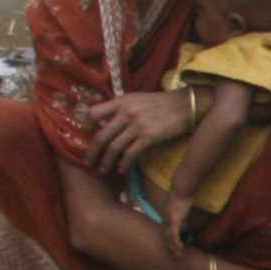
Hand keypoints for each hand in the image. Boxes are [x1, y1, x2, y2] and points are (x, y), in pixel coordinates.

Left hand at [79, 88, 196, 175]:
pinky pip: (130, 154)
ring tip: (103, 169)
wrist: (185, 106)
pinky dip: (123, 164)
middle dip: (92, 152)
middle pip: (101, 136)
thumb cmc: (161, 104)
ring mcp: (137, 125)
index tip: (86, 137)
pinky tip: (121, 170)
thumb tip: (106, 123)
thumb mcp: (137, 99)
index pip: (94, 113)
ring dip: (106, 161)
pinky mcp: (149, 137)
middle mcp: (126, 113)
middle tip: (88, 162)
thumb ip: (121, 108)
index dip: (87, 127)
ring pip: (113, 148)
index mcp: (121, 101)